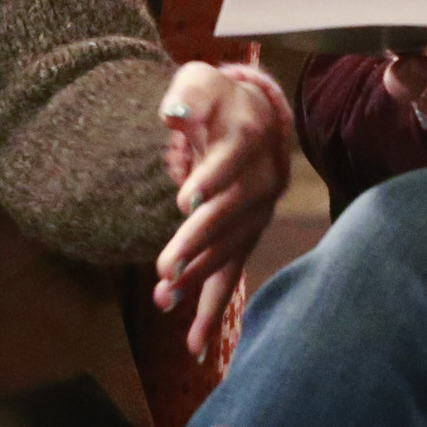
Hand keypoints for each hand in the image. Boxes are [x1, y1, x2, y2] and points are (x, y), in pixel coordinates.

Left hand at [153, 61, 292, 360]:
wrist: (253, 115)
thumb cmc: (217, 97)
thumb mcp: (199, 80)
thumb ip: (187, 94)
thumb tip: (174, 114)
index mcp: (249, 138)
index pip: (231, 162)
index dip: (210, 181)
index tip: (184, 201)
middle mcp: (261, 181)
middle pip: (231, 215)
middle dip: (198, 243)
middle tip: (165, 269)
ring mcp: (257, 214)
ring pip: (232, 250)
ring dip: (200, 278)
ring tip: (165, 299)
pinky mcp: (246, 238)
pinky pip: (232, 275)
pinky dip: (213, 310)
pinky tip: (195, 346)